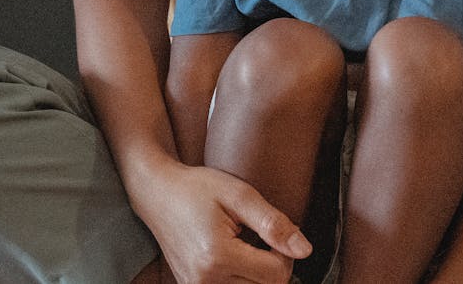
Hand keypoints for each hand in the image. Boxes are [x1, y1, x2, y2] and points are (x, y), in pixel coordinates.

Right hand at [139, 160, 311, 283]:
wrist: (157, 193)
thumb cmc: (197, 188)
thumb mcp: (239, 194)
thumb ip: (273, 223)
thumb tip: (304, 250)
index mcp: (218, 257)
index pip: (277, 275)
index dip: (285, 253)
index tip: (273, 231)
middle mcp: (205, 282)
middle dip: (271, 263)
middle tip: (256, 234)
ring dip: (256, 272)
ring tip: (242, 243)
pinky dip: (239, 276)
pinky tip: (231, 254)